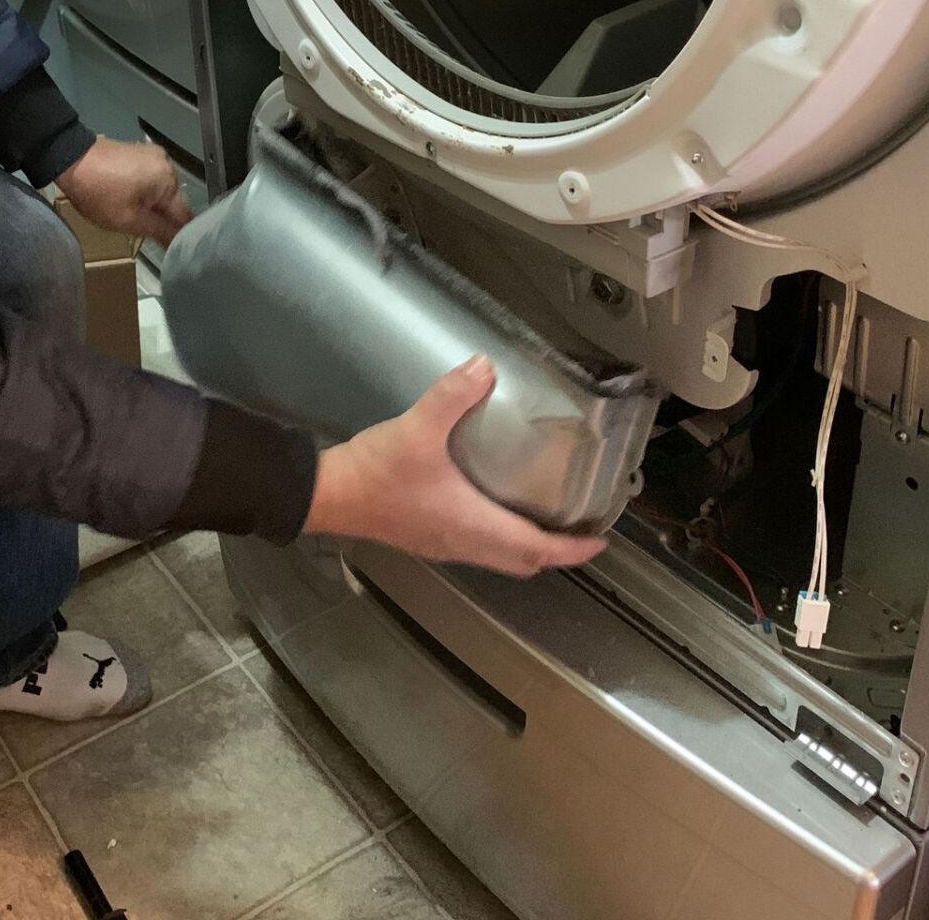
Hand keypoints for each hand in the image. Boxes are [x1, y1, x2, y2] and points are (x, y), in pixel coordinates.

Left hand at [57, 137, 192, 242]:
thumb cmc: (99, 192)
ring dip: (151, 205)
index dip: (176, 235)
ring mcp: (154, 155)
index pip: (184, 216)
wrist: (70, 160)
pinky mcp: (140, 152)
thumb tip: (180, 242)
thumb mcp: (130, 220)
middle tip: (141, 229)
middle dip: (161, 217)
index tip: (165, 247)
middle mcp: (168, 164)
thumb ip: (160, 231)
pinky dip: (143, 192)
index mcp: (169, 179)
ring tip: (131, 213)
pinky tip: (127, 197)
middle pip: (173, 202)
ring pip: (161, 191)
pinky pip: (151, 179)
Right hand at [303, 356, 607, 577]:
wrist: (328, 496)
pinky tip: (495, 506)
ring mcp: (444, 545)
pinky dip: (500, 537)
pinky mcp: (427, 538)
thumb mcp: (417, 428)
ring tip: (546, 517)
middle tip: (578, 527)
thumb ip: (452, 395)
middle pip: (524, 561)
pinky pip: (478, 547)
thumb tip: (484, 367)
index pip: (538, 549)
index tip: (600, 541)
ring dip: (527, 545)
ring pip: (501, 557)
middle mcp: (465, 544)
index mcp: (474, 526)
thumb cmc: (375, 474)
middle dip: (556, 550)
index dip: (573, 549)